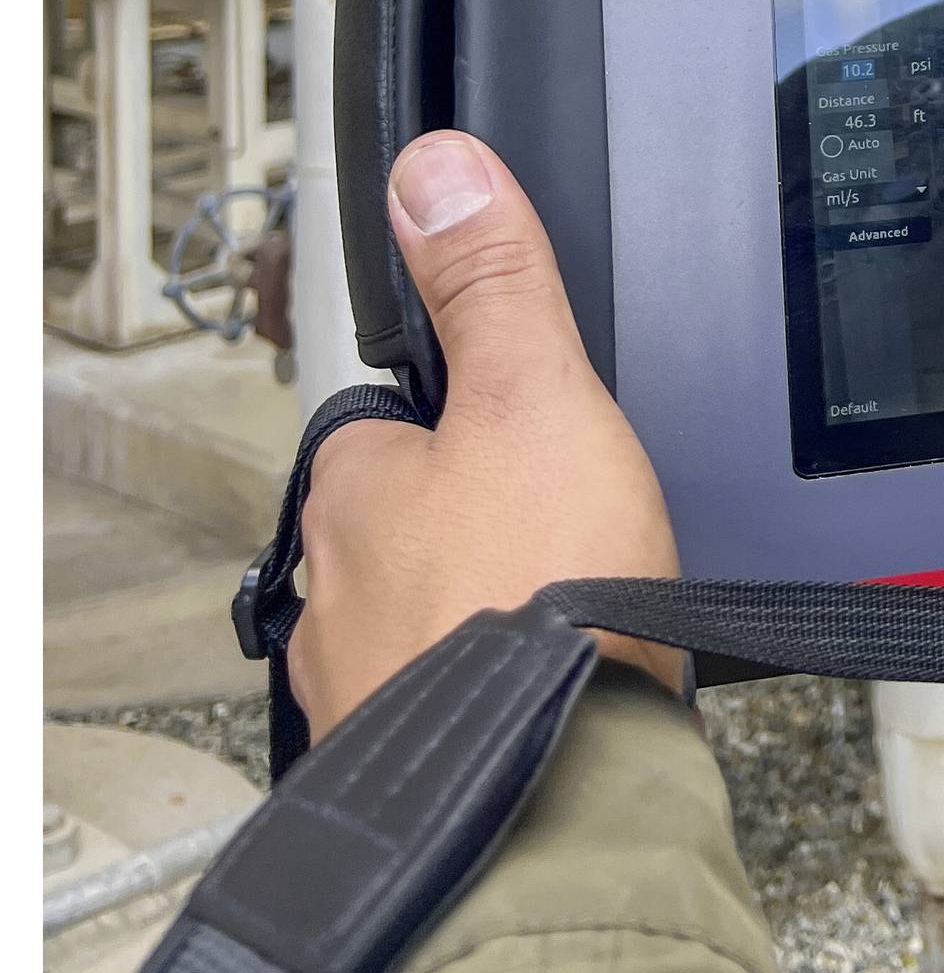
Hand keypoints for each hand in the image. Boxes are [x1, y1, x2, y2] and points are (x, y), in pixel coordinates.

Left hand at [290, 131, 681, 740]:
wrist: (564, 802)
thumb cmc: (542, 603)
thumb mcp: (538, 396)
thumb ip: (494, 283)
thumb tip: (436, 170)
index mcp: (350, 493)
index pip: (386, 426)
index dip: (463, 419)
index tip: (526, 432)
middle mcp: (334, 596)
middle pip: (410, 527)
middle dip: (482, 525)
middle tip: (572, 527)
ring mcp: (367, 691)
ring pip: (430, 620)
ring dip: (492, 613)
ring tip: (580, 610)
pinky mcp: (417, 769)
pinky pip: (458, 706)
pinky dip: (506, 694)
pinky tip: (571, 688)